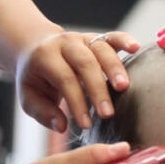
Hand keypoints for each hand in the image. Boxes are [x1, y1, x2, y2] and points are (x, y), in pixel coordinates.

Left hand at [15, 30, 139, 132]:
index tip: (86, 124)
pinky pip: (112, 37)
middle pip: (85, 63)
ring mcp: (82, 38)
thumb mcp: (28, 96)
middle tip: (107, 113)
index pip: (64, 79)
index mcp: (45, 56)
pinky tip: (136, 48)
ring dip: (115, 68)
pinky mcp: (96, 37)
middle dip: (98, 89)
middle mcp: (65, 43)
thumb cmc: (35, 78)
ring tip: (124, 88)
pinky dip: (125, 40)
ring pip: (101, 49)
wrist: (35, 49)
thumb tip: (62, 126)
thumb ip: (43, 112)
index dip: (77, 102)